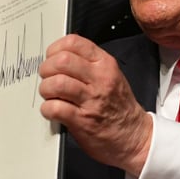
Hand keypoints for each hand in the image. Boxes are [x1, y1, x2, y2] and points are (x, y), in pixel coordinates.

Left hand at [38, 34, 152, 174]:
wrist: (133, 136)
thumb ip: (89, 63)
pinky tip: (52, 110)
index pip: (74, 43)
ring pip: (57, 83)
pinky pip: (55, 108)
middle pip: (62, 61)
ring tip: (50, 95)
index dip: (55, 49)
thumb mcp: (111, 75)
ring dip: (46, 89)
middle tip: (47, 77)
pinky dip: (47, 109)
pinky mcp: (82, 121)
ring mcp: (91, 100)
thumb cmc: (119, 107)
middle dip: (47, 69)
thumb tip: (61, 55)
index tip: (51, 57)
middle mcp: (99, 79)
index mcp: (105, 64)